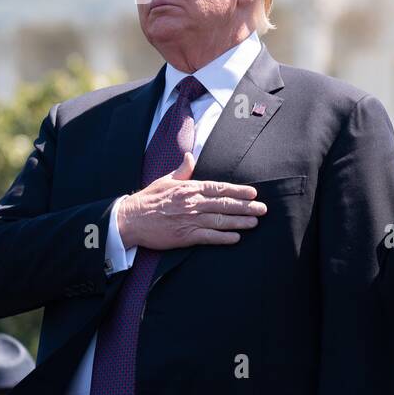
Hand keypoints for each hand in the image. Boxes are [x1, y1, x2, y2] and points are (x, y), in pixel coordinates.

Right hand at [117, 151, 265, 249]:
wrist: (130, 219)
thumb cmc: (148, 200)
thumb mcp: (165, 180)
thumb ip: (182, 170)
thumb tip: (191, 156)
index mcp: (189, 188)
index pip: (219, 188)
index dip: (238, 191)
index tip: (253, 193)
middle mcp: (193, 203)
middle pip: (225, 204)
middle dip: (246, 207)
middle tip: (263, 209)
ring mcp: (190, 220)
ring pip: (221, 220)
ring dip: (240, 222)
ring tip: (255, 222)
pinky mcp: (185, 236)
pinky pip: (209, 237)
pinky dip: (224, 237)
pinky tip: (236, 238)